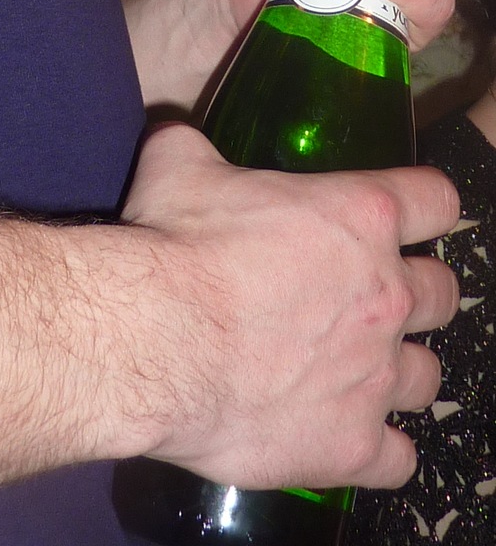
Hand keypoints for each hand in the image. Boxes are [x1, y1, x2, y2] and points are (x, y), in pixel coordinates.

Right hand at [121, 127, 458, 489]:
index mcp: (359, 217)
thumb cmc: (174, 247)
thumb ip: (197, 148)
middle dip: (413, 293)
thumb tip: (180, 140)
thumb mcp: (178, 164)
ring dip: (397, 371)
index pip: (435, 201)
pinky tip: (347, 436)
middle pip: (442, 293)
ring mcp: (376, 376)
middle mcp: (385, 295)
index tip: (403, 214)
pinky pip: (400, 460)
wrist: (156, 342)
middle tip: (367, 296)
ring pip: (427, 377)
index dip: (422, 206)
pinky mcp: (353, 446)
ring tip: (356, 371)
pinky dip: (379, 450)